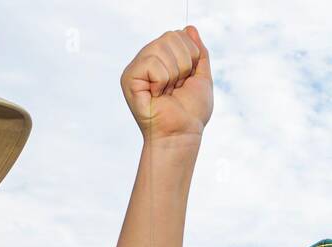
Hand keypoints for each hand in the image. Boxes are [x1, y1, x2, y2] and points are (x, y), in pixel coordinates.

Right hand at [121, 25, 213, 141]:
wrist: (181, 134)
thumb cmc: (191, 112)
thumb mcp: (202, 77)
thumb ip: (198, 52)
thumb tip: (189, 28)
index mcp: (163, 59)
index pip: (179, 34)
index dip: (191, 56)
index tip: (186, 80)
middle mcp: (148, 60)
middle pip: (171, 36)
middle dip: (184, 64)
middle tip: (177, 87)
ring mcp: (137, 68)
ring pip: (161, 47)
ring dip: (173, 74)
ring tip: (167, 92)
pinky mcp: (129, 77)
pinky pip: (152, 62)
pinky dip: (161, 80)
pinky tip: (157, 95)